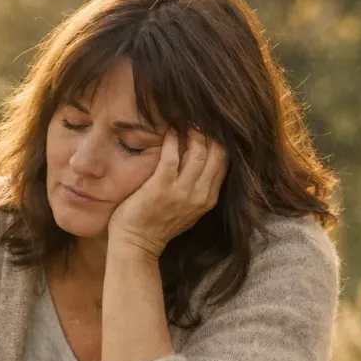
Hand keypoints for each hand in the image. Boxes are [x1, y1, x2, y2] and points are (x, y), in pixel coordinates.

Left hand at [107, 128, 228, 258]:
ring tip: (185, 118)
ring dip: (193, 131)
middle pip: (217, 152)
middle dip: (210, 130)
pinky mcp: (161, 187)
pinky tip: (169, 129)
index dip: (220, 139)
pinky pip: (172, 155)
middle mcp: (200, 194)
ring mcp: (181, 191)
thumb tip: (202, 161)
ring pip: (198, 151)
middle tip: (200, 115)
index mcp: (208, 198)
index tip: (211, 124)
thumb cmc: (157, 225)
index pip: (224, 161)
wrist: (136, 245)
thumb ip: (199, 188)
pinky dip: (172, 139)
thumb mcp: (188, 210)